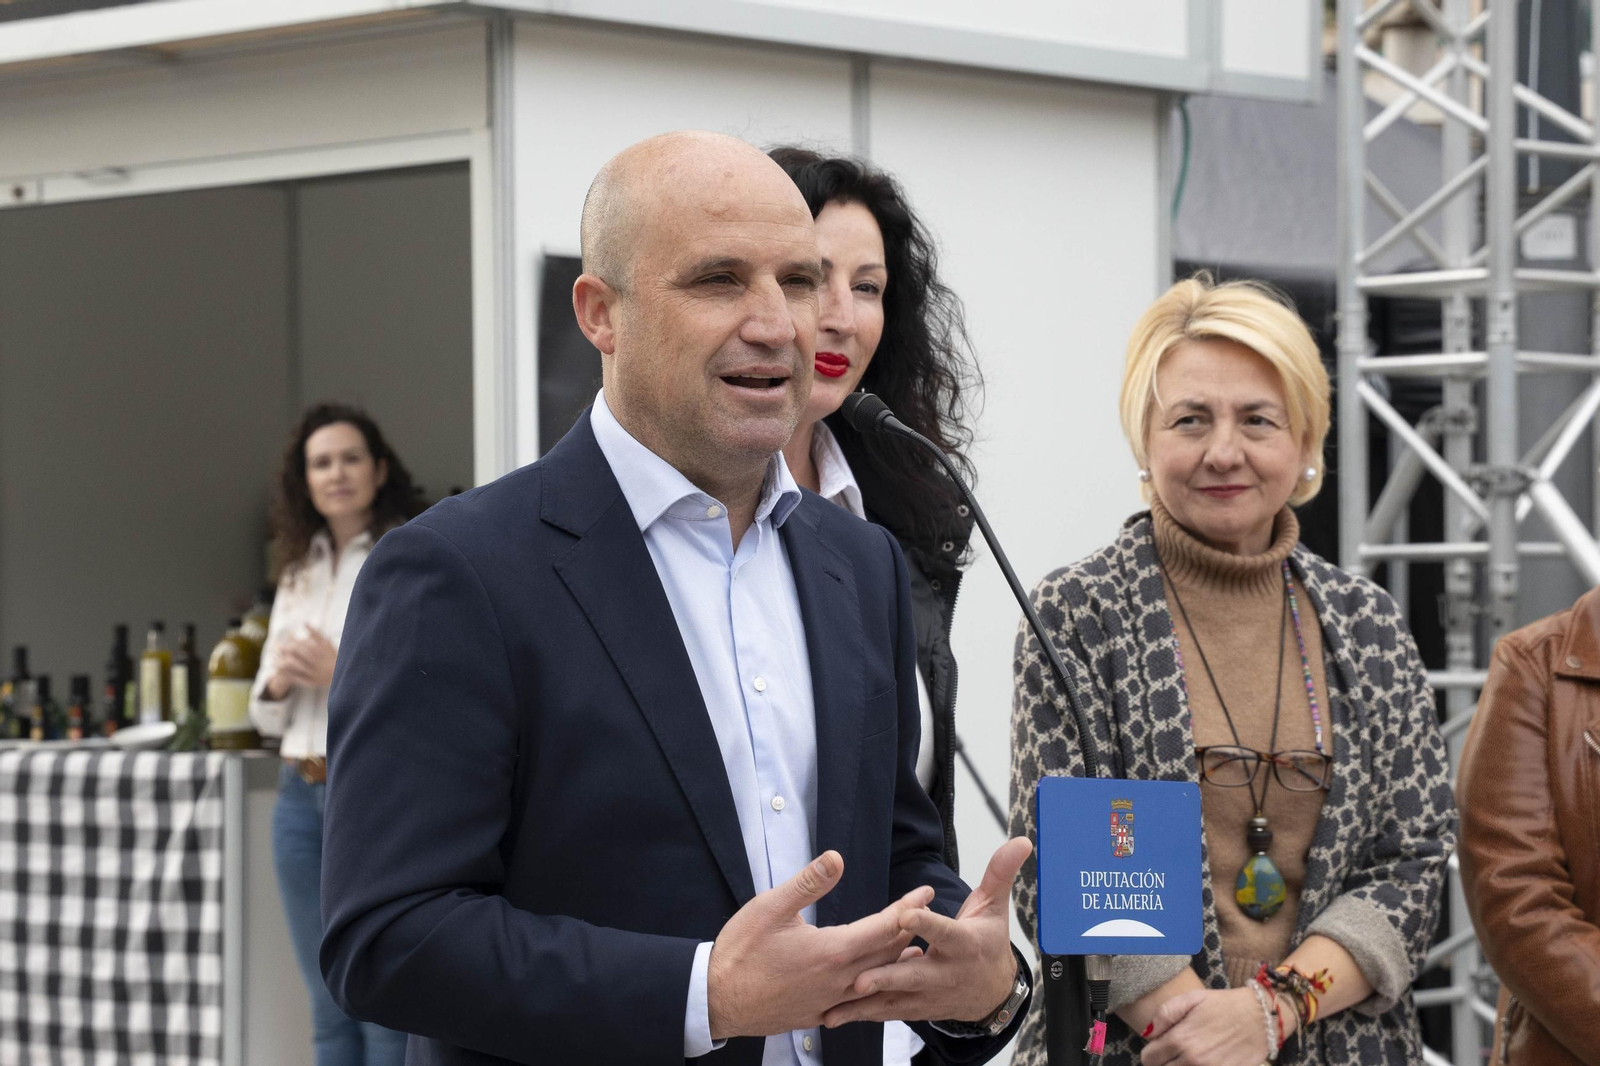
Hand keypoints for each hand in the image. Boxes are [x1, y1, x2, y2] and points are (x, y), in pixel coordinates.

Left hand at [273, 628, 337, 689]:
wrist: (340, 674)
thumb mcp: (326, 643)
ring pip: (292, 668)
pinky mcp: (310, 681)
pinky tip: (278, 672)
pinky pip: (295, 678)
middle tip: (275, 649)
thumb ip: (315, 633)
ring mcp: (311, 672)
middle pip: (293, 655)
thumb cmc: (332, 656)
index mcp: (317, 651)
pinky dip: (285, 675)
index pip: (297, 646)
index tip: (280, 642)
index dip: (287, 643)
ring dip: (281, 664)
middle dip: (282, 652)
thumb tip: (304, 622)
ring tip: (274, 661)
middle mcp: (313, 662)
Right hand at [707, 851, 932, 1039]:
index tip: (925, 892)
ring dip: (896, 962)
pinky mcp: (818, 1015)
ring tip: (913, 949)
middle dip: (907, 931)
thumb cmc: (740, 951)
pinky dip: (874, 987)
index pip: (882, 927)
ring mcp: (830, 1001)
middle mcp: (838, 980)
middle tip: (925, 914)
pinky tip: (874, 983)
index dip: (907, 908)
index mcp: (831, 951)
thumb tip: (837, 857)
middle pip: (886, 955)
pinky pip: (857, 1002)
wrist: (716, 999)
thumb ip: (808, 883)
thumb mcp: (770, 907)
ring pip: (876, 981)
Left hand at [819, 836, 1032, 1027]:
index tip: (905, 914)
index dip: (926, 924)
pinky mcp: (915, 1009)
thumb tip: (1021, 841)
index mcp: (963, 944)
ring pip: (894, 1000)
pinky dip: (860, 1016)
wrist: (993, 995)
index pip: (943, 932)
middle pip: (913, 975)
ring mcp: (928, 995)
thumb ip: (999, 873)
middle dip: (886, 978)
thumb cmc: (988, 942)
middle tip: (859, 979)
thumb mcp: (994, 907)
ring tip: (833, 1008)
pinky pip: (886, 1013)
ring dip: (864, 1005)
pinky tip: (832, 1016)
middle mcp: (945, 973)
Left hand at [1140, 987, 1271, 1065]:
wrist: (1261, 1018)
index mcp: (1180, 1040)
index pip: (1148, 1059)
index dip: (1151, 1052)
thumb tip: (1147, 1033)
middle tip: (1173, 1052)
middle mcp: (1193, 1060)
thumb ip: (1164, 1014)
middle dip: (1163, 1062)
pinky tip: (1203, 1062)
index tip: (1160, 1046)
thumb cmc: (1224, 1005)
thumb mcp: (1191, 998)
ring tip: (1186, 1058)